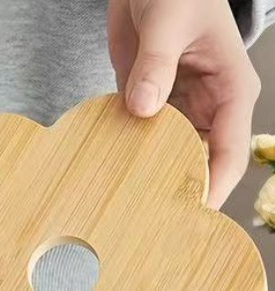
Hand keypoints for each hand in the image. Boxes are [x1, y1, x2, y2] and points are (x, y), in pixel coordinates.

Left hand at [108, 0, 261, 209]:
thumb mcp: (169, 20)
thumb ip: (155, 65)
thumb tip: (144, 108)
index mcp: (230, 91)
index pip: (228, 152)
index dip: (213, 187)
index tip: (190, 216)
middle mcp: (206, 108)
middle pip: (198, 164)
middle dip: (177, 192)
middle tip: (148, 222)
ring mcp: (176, 110)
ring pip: (167, 157)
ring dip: (148, 178)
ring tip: (125, 209)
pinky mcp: (148, 107)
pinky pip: (139, 141)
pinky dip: (126, 156)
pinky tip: (108, 177)